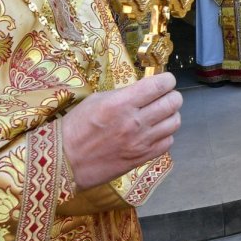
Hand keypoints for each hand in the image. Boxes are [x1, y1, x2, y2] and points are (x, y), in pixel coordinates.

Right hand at [61, 72, 182, 189]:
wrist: (66, 161)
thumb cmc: (77, 127)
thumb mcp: (97, 100)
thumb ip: (124, 94)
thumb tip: (146, 88)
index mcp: (121, 104)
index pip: (159, 85)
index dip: (167, 80)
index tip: (165, 80)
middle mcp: (134, 122)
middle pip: (173, 102)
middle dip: (172, 95)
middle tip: (164, 96)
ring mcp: (141, 142)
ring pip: (175, 122)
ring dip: (171, 115)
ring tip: (160, 114)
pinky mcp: (143, 158)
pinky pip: (168, 142)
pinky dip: (165, 135)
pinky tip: (154, 132)